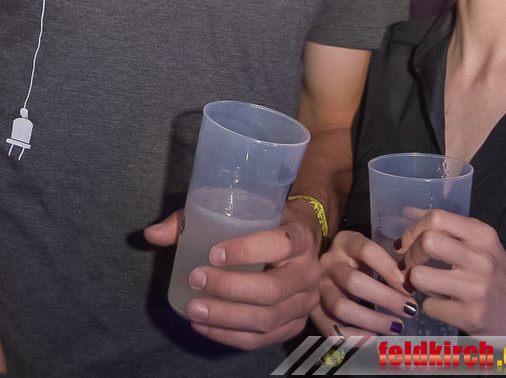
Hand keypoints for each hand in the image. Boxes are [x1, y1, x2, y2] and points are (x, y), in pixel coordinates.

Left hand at [144, 211, 320, 349]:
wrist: (297, 242)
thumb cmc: (264, 223)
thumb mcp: (242, 212)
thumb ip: (196, 220)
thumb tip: (152, 233)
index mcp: (300, 236)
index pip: (278, 245)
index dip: (246, 251)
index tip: (212, 254)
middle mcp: (308, 271)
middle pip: (271, 290)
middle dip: (229, 289)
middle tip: (196, 281)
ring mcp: (304, 303)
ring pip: (266, 319)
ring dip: (226, 318)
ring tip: (194, 310)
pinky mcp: (293, 325)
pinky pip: (262, 339)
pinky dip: (230, 336)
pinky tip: (205, 327)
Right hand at [311, 230, 418, 338]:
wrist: (317, 260)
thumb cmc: (356, 257)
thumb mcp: (367, 249)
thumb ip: (387, 261)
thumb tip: (413, 283)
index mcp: (345, 242)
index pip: (367, 251)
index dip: (390, 269)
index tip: (410, 287)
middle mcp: (328, 262)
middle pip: (354, 282)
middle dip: (386, 298)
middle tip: (410, 310)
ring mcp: (317, 287)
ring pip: (341, 307)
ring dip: (373, 321)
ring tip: (397, 327)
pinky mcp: (313, 310)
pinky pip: (331, 329)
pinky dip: (353, 337)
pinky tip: (374, 338)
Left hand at [397, 210, 505, 334]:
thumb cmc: (495, 275)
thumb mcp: (478, 244)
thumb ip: (445, 227)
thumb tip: (408, 212)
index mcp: (482, 235)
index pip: (437, 217)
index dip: (414, 229)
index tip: (407, 241)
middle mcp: (481, 258)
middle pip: (428, 242)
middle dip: (410, 254)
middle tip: (410, 263)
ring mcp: (476, 289)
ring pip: (420, 276)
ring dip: (416, 282)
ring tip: (426, 284)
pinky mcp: (470, 316)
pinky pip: (429, 306)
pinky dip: (430, 306)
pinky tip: (443, 304)